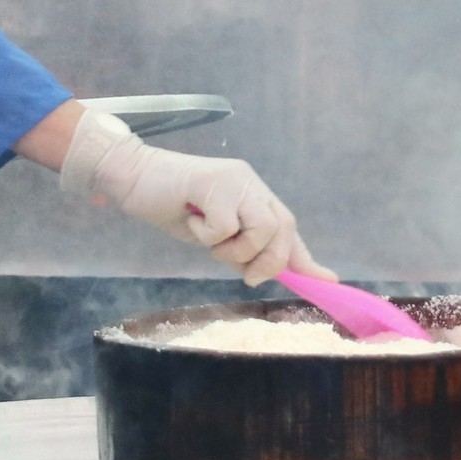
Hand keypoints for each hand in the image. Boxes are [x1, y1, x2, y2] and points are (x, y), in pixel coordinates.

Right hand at [58, 108, 328, 284]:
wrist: (133, 178)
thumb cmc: (173, 207)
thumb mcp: (213, 236)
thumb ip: (241, 251)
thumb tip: (265, 277)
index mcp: (254, 194)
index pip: (288, 226)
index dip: (305, 258)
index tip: (326, 281)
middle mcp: (251, 184)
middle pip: (282, 229)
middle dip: (267, 261)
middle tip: (243, 274)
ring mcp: (234, 180)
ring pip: (261, 228)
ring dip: (235, 250)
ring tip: (208, 240)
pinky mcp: (213, 182)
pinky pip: (225, 225)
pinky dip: (207, 235)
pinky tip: (190, 220)